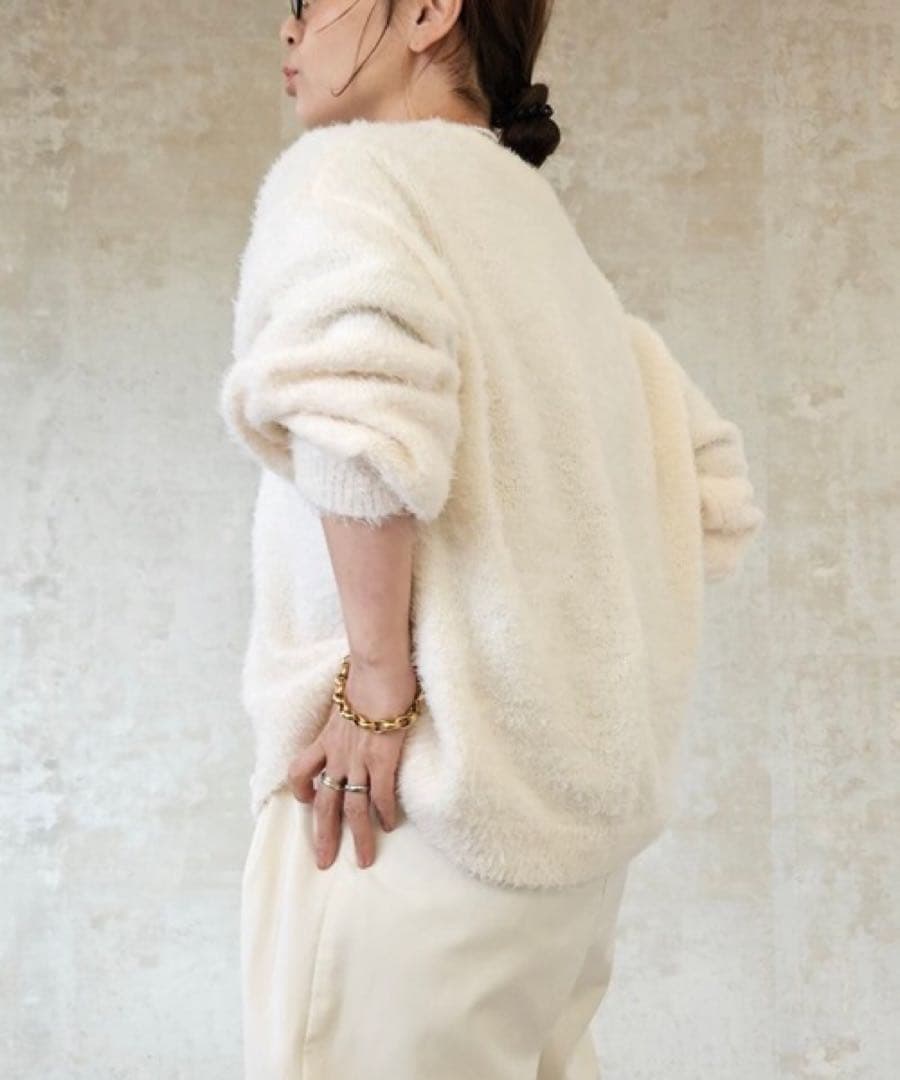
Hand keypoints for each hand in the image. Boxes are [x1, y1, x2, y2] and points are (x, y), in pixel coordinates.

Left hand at [286, 660, 416, 869]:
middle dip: (324, 834)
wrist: (377, 670)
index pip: (301, 769)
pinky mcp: (382, 759)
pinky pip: (381, 795)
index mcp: (325, 738)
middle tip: (324, 861)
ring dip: (358, 836)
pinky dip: (386, 813)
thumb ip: (348, 709)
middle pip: (324, 802)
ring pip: (353, 807)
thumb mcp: (346, 696)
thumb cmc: (365, 675)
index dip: (302, 789)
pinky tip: (391, 825)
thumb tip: (359, 705)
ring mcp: (358, 759)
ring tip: (364, 858)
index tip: (306, 801)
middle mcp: (337, 754)